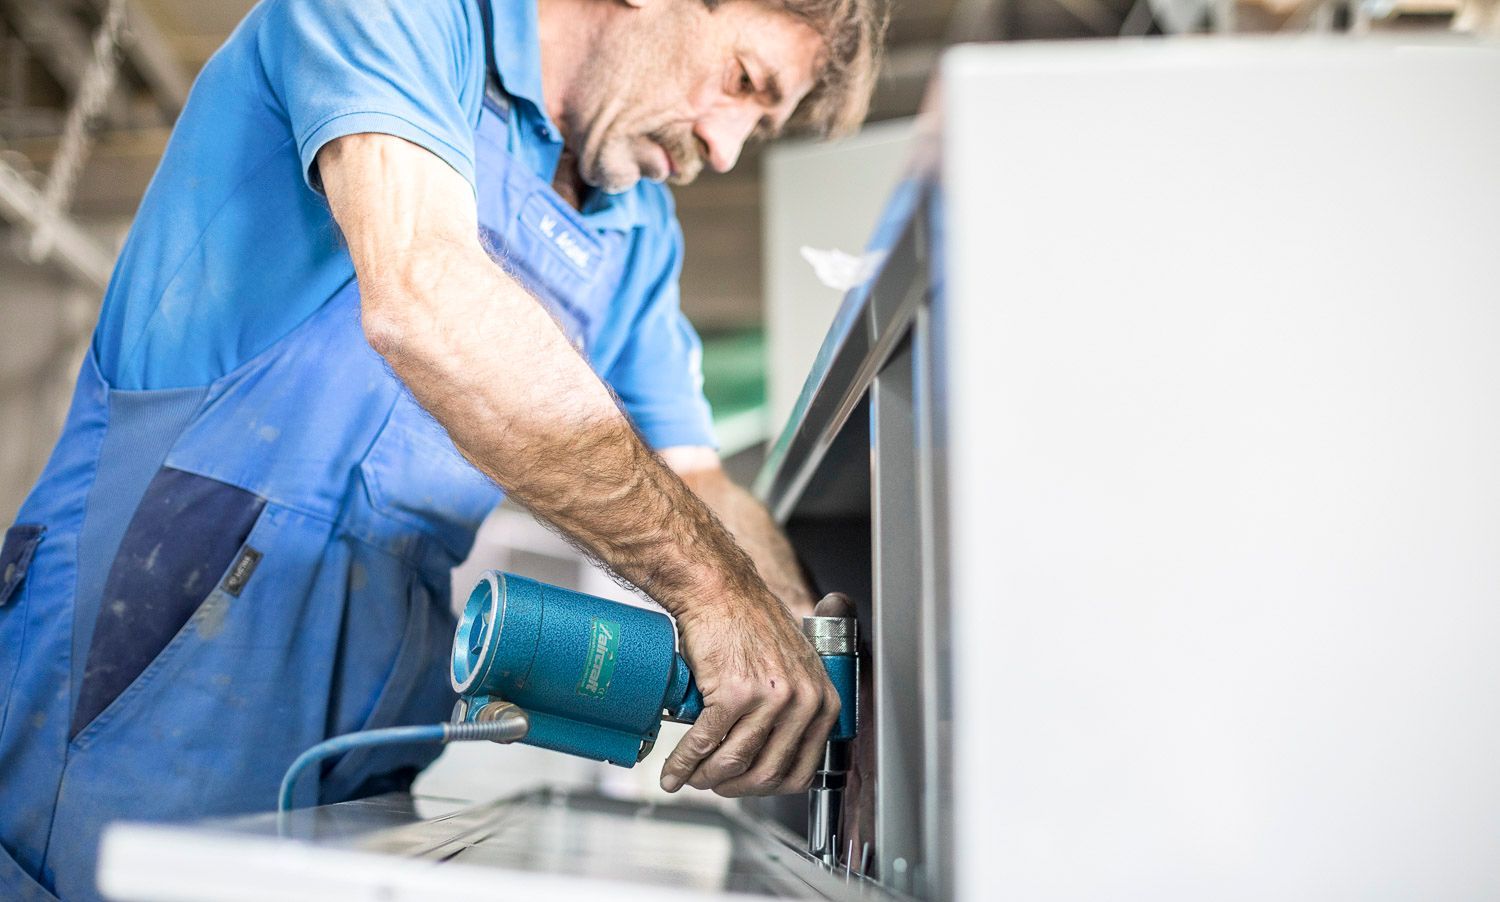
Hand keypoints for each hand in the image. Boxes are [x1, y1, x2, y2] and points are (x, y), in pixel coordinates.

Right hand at [659, 592, 840, 796]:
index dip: (766, 787)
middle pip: (766, 772)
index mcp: (823, 701)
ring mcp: (770, 697)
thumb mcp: (795, 669)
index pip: (800, 770)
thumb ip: (795, 710)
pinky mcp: (734, 692)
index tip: (744, 787)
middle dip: (733, 787)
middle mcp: (803, 701)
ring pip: (734, 761)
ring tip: (690, 778)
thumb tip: (774, 753)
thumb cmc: (750, 624)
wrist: (720, 591)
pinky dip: (684, 761)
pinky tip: (673, 770)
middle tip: (712, 785)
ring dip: (705, 777)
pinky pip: (705, 741)